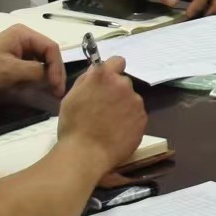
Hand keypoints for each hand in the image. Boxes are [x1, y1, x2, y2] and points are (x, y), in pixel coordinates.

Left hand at [0, 27, 65, 100]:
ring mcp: (15, 56)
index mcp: (23, 35)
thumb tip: (52, 79)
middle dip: (53, 74)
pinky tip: (38, 94)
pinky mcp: (9, 69)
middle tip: (56, 93)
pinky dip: (35, 84)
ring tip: (51, 95)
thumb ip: (37, 72)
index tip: (56, 86)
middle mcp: (22, 43)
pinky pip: (29, 75)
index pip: (51, 48)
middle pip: (47, 57)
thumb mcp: (11, 70)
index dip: (57, 67)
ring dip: (45, 80)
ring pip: (39, 67)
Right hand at [56, 55, 146, 171]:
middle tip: (103, 108)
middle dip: (115, 92)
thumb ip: (87, 80)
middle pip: (123, 83)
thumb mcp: (72, 97)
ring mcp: (136, 103)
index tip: (106, 81)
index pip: (117, 61)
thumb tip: (97, 69)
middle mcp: (123, 85)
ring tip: (109, 124)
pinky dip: (129, 121)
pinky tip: (117, 132)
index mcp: (104, 77)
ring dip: (123, 107)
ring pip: (131, 100)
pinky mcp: (143, 119)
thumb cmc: (73, 125)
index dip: (111, 70)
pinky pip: (136, 115)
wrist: (85, 154)